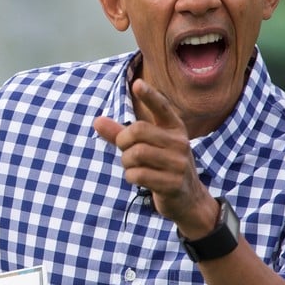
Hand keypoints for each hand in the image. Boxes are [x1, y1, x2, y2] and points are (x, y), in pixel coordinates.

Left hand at [92, 78, 218, 237]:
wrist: (188, 199)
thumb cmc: (161, 166)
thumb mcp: (146, 146)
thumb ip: (121, 134)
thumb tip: (96, 120)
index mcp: (174, 129)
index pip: (162, 108)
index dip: (149, 96)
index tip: (137, 84)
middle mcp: (180, 143)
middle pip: (137, 131)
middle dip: (123, 142)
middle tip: (126, 151)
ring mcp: (179, 164)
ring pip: (135, 154)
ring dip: (126, 162)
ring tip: (133, 167)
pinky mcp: (173, 183)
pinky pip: (137, 175)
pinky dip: (131, 177)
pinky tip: (139, 179)